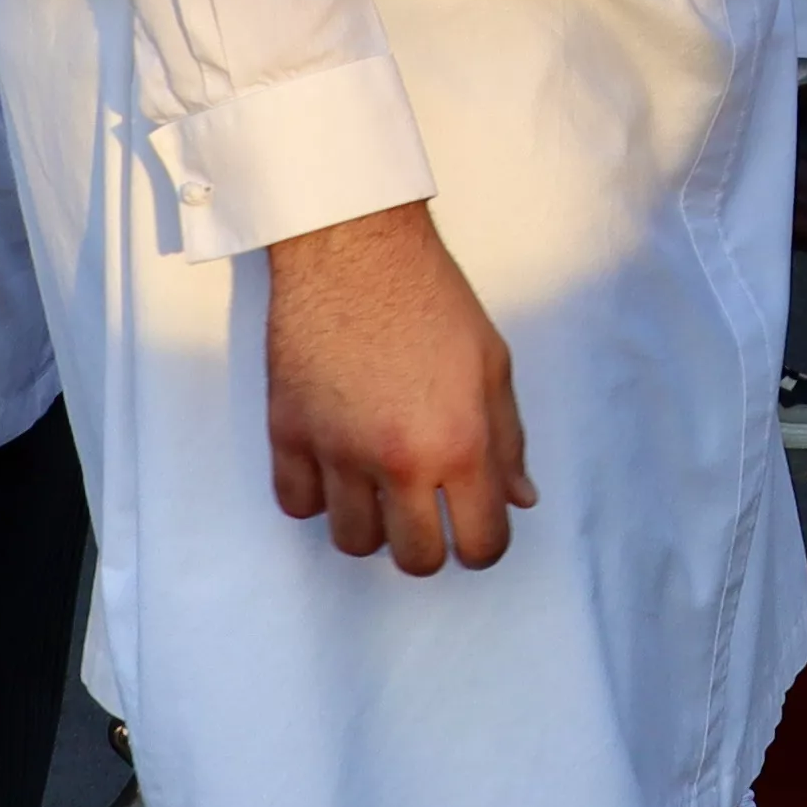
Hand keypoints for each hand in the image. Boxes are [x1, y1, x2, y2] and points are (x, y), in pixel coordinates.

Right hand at [261, 202, 528, 572]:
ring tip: (376, 488)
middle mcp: (398, 460)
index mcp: (461, 444)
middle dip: (427, 545)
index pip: (480, 544)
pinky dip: (315, 497)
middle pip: (413, 559)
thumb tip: (519, 499)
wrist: (354, 247)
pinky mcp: (288, 432)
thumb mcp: (492, 364)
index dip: (483, 545)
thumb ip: (508, 441)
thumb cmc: (432, 297)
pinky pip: (295, 505)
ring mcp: (337, 451)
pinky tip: (332, 468)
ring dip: (370, 525)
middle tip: (424, 510)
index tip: (473, 528)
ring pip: (351, 542)